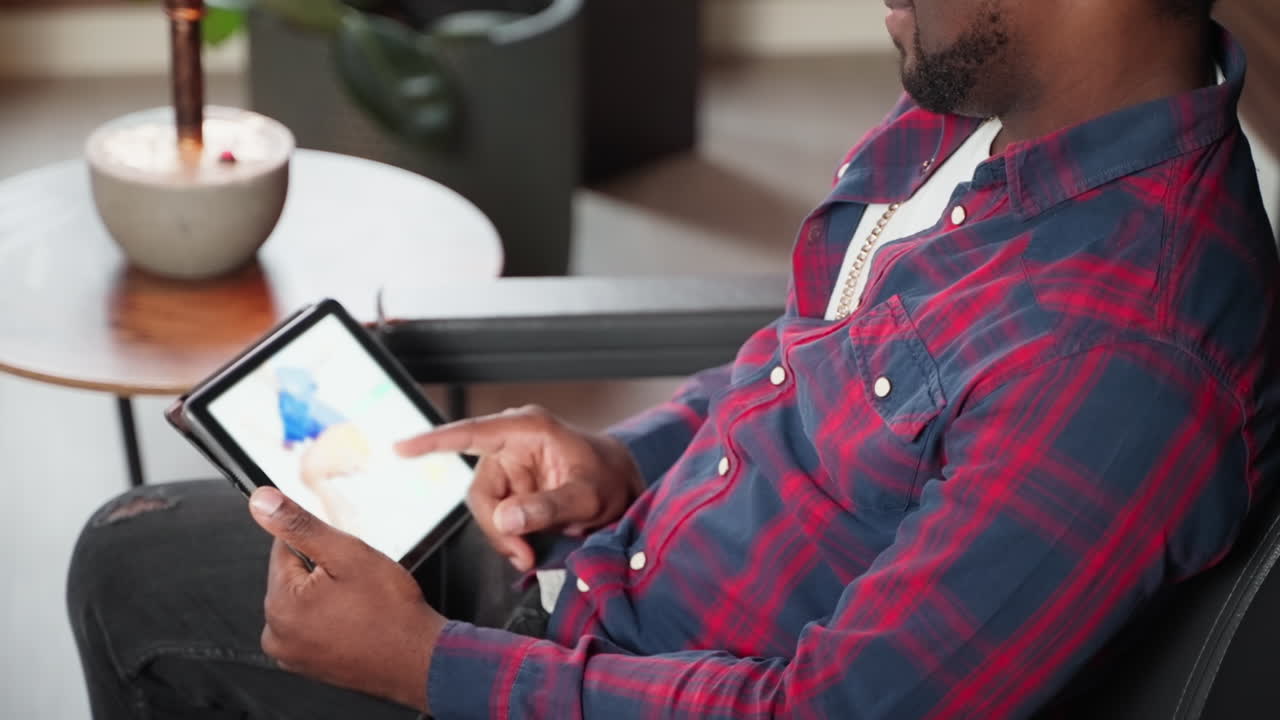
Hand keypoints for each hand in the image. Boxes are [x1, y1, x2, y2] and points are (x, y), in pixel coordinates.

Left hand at [249, 486, 442, 712]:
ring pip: (304, 602)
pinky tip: (357, 621)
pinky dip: (331, 619)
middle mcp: (277, 635)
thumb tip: (263, 502)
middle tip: (358, 584)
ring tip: (360, 605)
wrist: (419, 658)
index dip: (320, 546)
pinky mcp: (308, 665)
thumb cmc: (391, 612)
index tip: (344, 559)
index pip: (284, 550)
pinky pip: (312, 626)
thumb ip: (300, 526)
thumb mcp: (347, 554)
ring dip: (328, 596)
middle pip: (293, 578)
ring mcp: (292, 655)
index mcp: (280, 605)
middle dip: (324, 573)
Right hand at [395, 405, 644, 571]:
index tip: (400, 448)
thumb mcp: (587, 496)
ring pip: (485, 509)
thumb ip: (548, 507)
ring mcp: (510, 467)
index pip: (471, 433)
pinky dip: (509, 537)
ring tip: (530, 555)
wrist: (623, 487)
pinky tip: (529, 548)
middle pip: (480, 490)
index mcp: (527, 429)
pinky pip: (496, 517)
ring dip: (503, 536)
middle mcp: (512, 444)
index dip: (434, 441)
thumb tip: (505, 519)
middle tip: (521, 556)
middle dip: (495, 527)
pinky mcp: (512, 488)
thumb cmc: (610, 479)